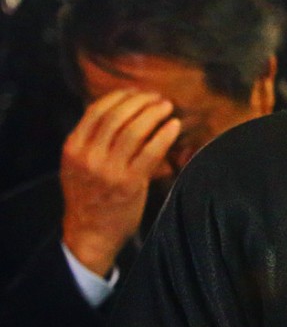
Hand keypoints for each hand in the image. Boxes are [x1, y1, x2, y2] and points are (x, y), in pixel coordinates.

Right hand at [61, 90, 180, 276]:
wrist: (89, 234)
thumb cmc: (89, 196)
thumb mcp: (77, 165)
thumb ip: (91, 140)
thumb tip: (120, 109)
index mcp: (73, 148)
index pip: (96, 110)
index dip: (120, 96)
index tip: (137, 92)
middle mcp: (88, 156)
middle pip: (117, 116)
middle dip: (141, 101)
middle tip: (157, 98)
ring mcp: (108, 170)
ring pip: (134, 130)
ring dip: (154, 113)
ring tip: (167, 107)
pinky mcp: (129, 183)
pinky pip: (150, 151)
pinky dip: (164, 135)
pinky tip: (174, 126)